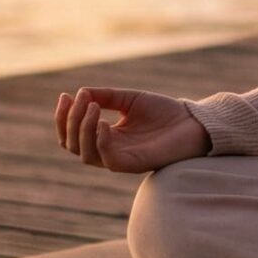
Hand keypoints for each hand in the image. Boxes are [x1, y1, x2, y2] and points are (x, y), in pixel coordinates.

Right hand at [54, 87, 210, 173]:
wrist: (193, 121)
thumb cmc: (164, 112)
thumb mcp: (130, 99)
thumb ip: (106, 96)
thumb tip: (80, 93)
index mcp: (106, 136)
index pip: (72, 134)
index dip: (63, 117)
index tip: (66, 95)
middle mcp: (108, 150)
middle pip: (72, 145)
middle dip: (70, 121)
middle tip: (81, 99)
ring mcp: (119, 159)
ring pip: (84, 153)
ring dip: (82, 129)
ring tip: (93, 107)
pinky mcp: (132, 164)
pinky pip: (106, 158)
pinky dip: (99, 140)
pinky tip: (103, 122)